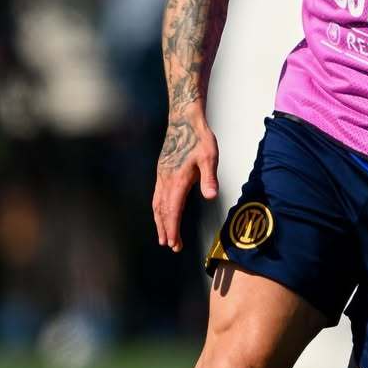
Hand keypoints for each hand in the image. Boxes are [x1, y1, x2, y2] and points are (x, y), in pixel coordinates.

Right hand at [152, 108, 218, 252]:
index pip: (173, 210)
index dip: (173, 228)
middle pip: (163, 211)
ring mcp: (161, 176)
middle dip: (167, 230)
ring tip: (163, 237)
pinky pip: (156, 195)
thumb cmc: (199, 139)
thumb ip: (209, 178)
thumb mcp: (209, 157)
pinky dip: (158, 209)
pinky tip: (160, 213)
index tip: (175, 243)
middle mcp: (166, 180)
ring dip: (160, 222)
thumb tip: (211, 196)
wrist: (184, 120)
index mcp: (177, 180)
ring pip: (157, 204)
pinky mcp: (161, 171)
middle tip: (171, 246)